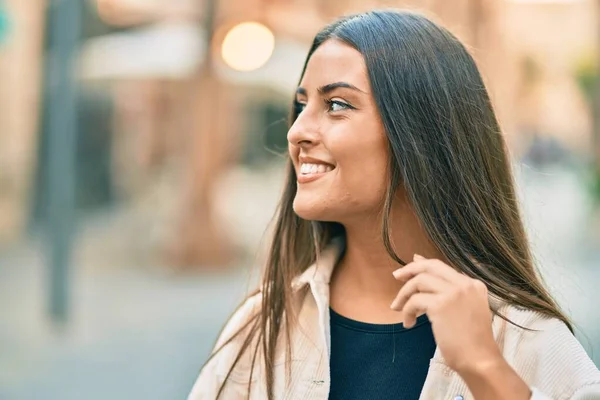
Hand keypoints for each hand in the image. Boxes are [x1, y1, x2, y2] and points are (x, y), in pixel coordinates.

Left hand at [391, 254, 501, 374]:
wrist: (480, 360)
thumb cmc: (471, 342)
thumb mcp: (466, 310)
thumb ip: (450, 293)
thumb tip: (428, 279)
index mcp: (473, 285)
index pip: (443, 267)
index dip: (424, 264)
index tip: (412, 264)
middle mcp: (465, 284)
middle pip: (431, 266)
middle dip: (410, 269)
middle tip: (396, 276)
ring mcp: (453, 293)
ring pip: (419, 281)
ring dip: (404, 294)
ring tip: (398, 308)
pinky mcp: (440, 305)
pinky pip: (415, 300)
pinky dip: (407, 311)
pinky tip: (409, 324)